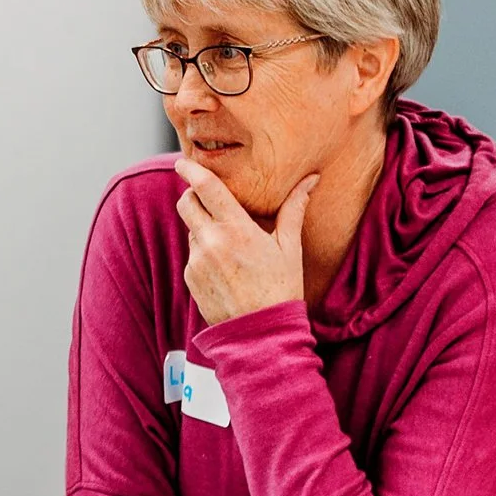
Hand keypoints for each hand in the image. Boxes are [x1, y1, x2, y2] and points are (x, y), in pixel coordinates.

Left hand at [174, 157, 318, 325]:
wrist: (261, 334)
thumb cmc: (281, 289)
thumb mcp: (290, 247)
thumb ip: (294, 209)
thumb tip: (311, 179)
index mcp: (236, 230)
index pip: (205, 188)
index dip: (191, 169)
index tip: (184, 161)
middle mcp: (211, 242)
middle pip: (186, 203)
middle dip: (193, 196)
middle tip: (208, 199)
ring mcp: (197, 261)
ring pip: (191, 230)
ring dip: (203, 227)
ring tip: (231, 245)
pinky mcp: (190, 278)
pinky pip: (192, 254)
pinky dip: (204, 252)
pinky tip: (226, 268)